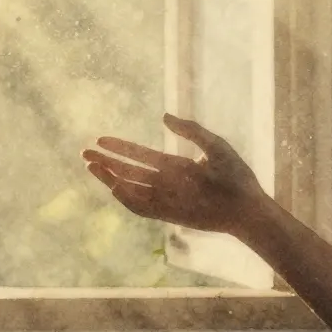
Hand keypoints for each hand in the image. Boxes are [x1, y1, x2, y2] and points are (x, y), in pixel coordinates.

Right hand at [81, 113, 270, 235]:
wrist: (248, 206)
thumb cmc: (237, 175)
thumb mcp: (214, 145)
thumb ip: (190, 131)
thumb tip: (163, 116)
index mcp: (175, 165)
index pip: (140, 155)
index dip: (120, 147)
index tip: (100, 139)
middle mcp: (166, 182)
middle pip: (129, 171)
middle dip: (107, 163)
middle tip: (84, 154)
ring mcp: (166, 199)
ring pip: (131, 189)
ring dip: (110, 179)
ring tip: (92, 167)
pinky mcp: (169, 215)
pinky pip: (142, 208)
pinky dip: (126, 199)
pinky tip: (113, 186)